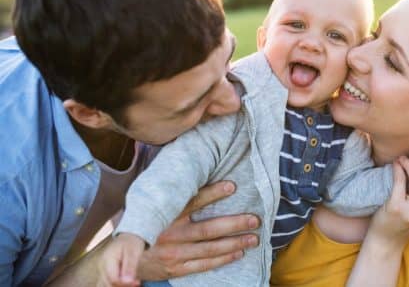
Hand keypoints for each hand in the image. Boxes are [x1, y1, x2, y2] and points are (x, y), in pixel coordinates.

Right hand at [99, 233, 144, 286]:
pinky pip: (107, 283)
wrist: (127, 238)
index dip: (125, 284)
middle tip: (137, 282)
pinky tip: (127, 282)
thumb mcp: (134, 252)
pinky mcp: (104, 273)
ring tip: (132, 282)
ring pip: (106, 285)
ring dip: (119, 286)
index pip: (113, 279)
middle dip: (123, 286)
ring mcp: (101, 270)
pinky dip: (116, 285)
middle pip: (108, 284)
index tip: (137, 282)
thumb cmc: (131, 243)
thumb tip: (128, 281)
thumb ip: (130, 267)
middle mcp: (102, 266)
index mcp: (108, 259)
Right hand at [136, 181, 259, 279]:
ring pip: (210, 248)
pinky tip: (238, 253)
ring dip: (235, 243)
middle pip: (209, 229)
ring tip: (253, 238)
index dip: (213, 193)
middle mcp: (170, 234)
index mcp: (166, 214)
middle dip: (235, 224)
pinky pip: (204, 264)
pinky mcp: (176, 269)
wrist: (121, 258)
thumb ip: (172, 194)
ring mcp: (174, 253)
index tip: (232, 186)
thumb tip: (195, 171)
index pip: (193, 201)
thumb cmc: (142, 225)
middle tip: (254, 219)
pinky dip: (222, 259)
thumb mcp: (150, 206)